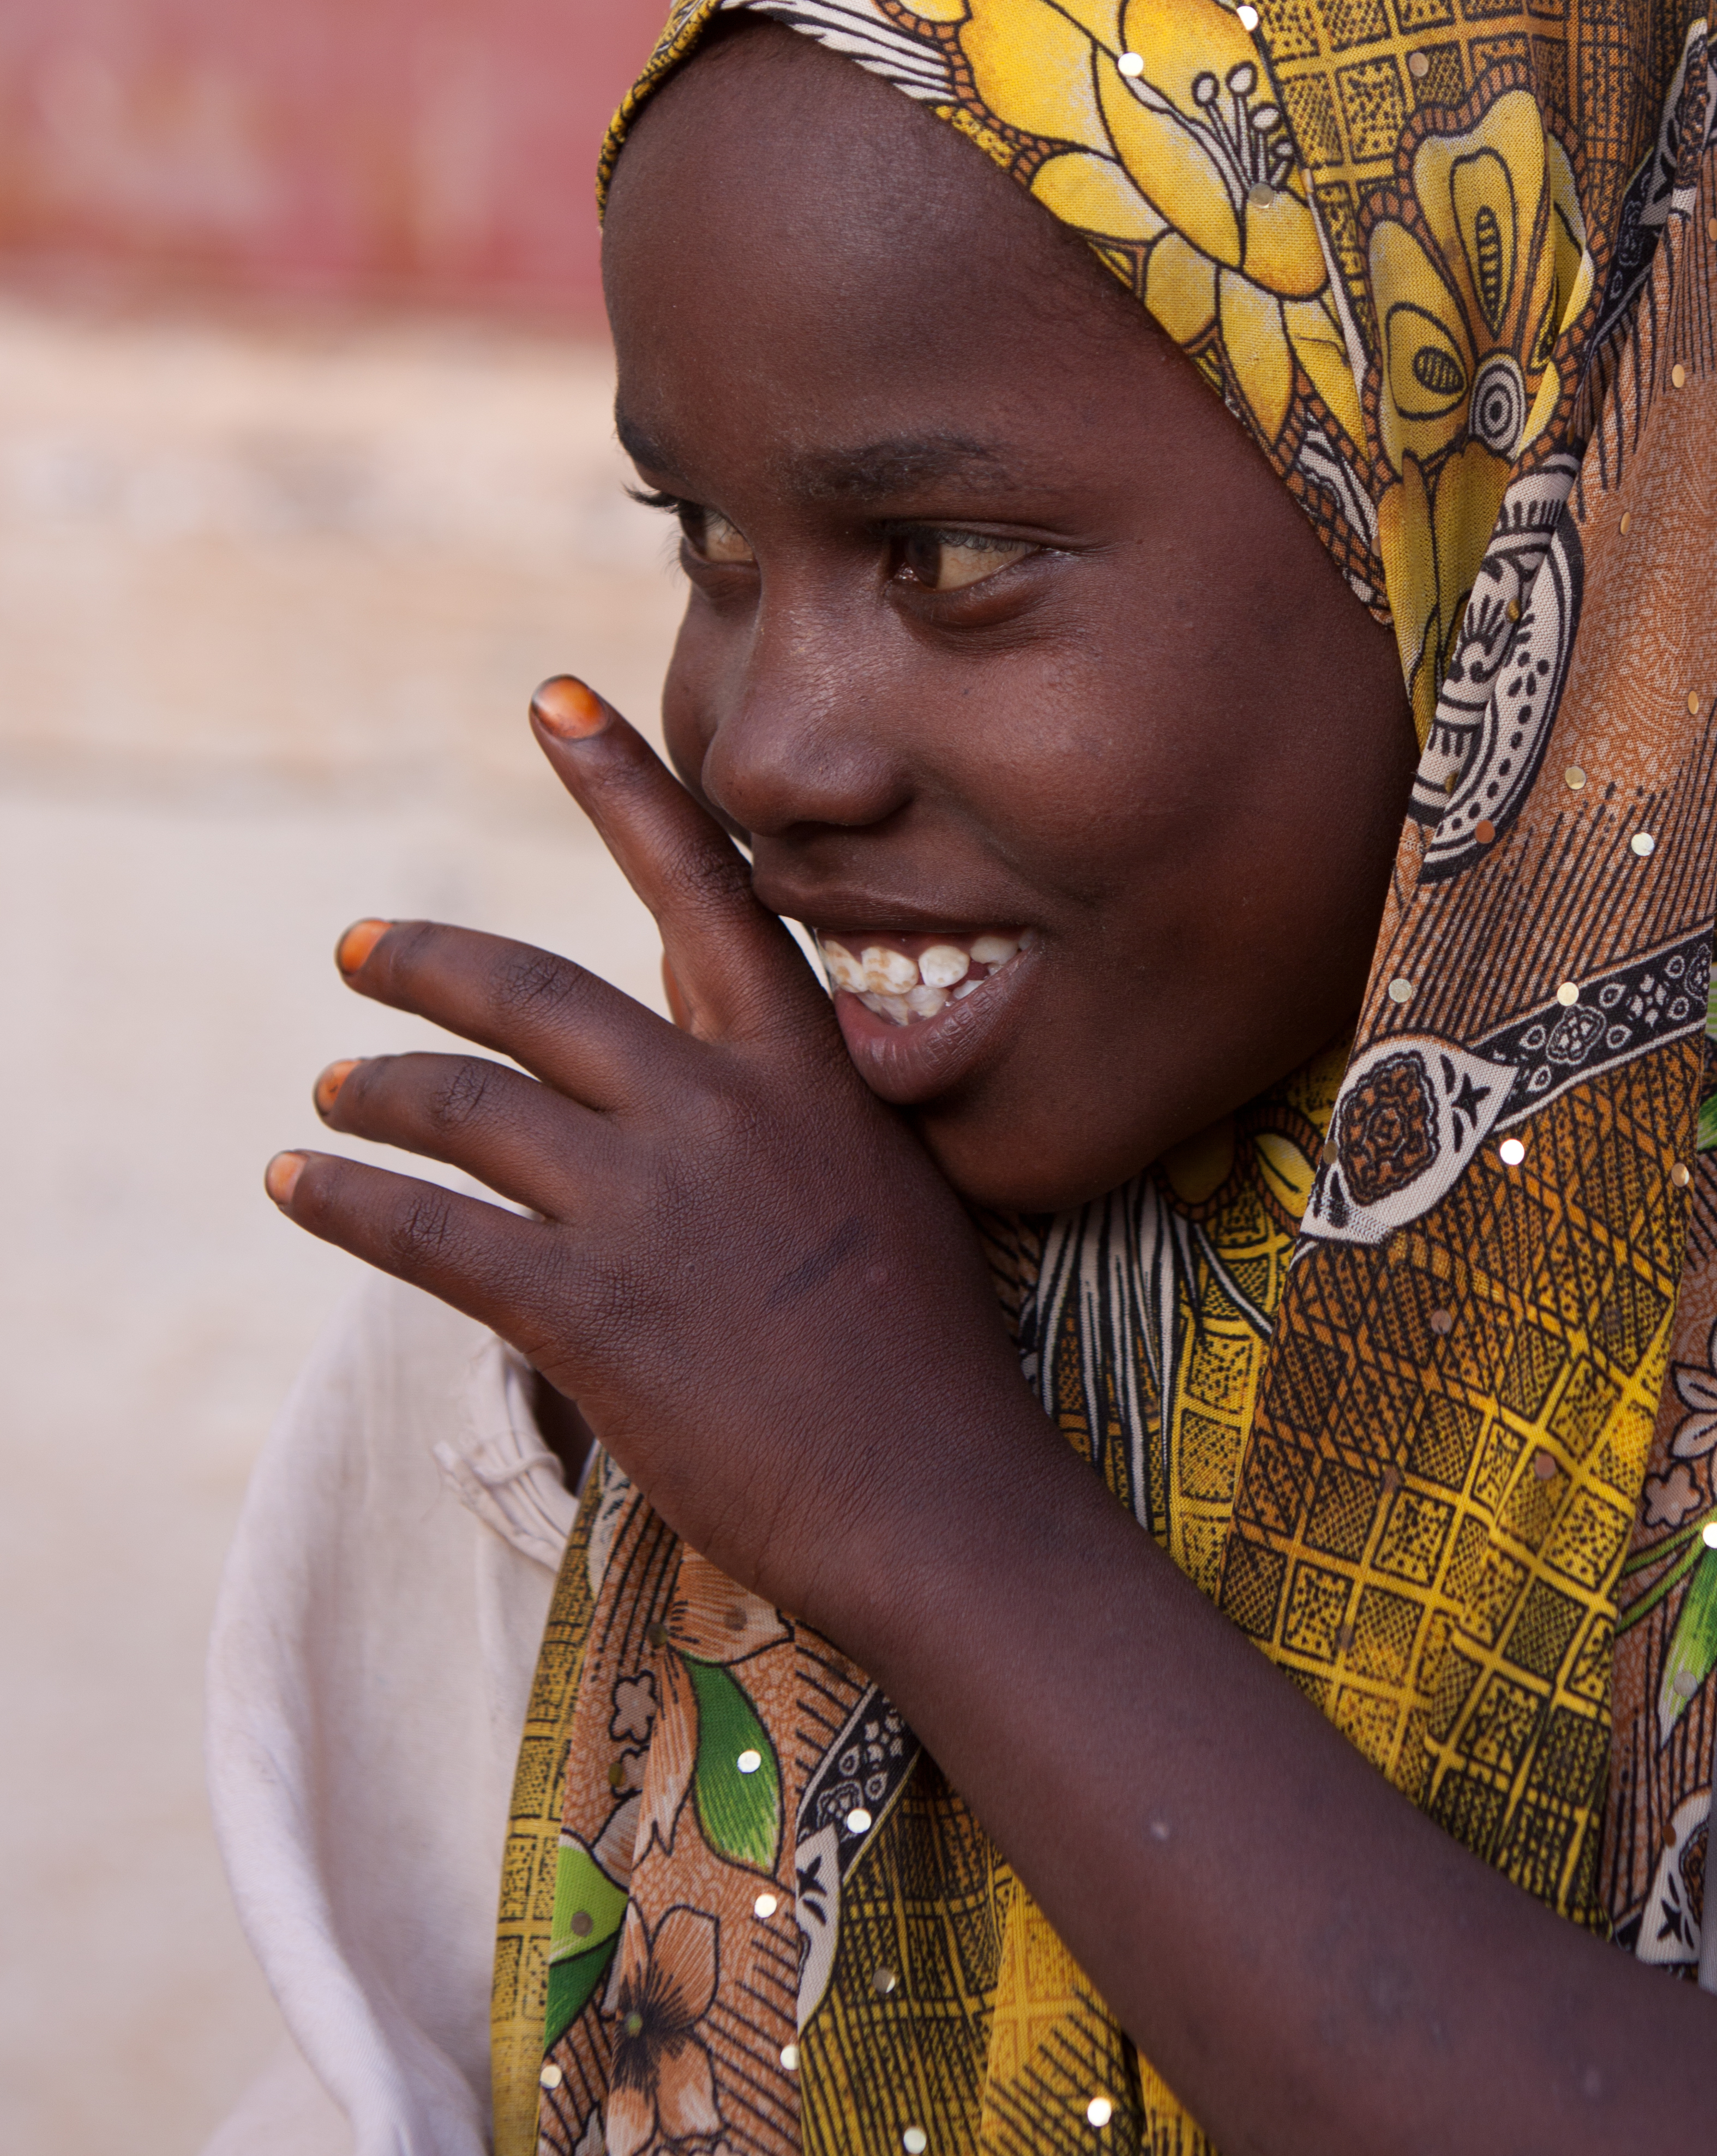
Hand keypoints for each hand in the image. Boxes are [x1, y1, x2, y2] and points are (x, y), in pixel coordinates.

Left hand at [265, 677, 1038, 1628]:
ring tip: (329, 1092)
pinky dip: (345, 1200)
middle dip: (427, 961)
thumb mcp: (878, 1174)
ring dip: (377, 1090)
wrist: (935, 1500)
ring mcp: (647, 1209)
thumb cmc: (922, 1352)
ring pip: (464, 1107)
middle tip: (359, 948)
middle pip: (533, 995)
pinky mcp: (583, 1312)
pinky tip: (299, 1184)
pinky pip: (423, 1231)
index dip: (623, 783)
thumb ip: (778, 1079)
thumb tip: (688, 993)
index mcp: (800, 1069)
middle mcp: (715, 1112)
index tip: (550, 698)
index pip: (703, 888)